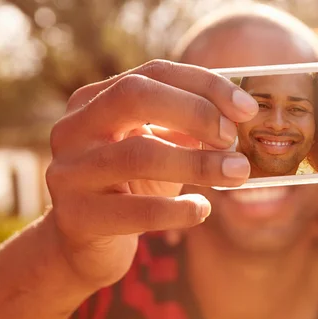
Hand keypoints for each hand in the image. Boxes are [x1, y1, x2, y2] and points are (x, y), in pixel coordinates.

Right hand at [45, 59, 257, 289]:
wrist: (87, 245)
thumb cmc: (131, 188)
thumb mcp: (158, 150)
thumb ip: (188, 130)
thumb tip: (241, 121)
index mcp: (96, 100)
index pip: (155, 73)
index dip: (206, 85)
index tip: (248, 109)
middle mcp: (74, 128)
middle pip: (135, 97)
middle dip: (196, 113)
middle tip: (233, 139)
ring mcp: (70, 172)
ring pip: (139, 154)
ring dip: (200, 163)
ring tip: (236, 173)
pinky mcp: (76, 217)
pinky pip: (136, 211)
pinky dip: (179, 210)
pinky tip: (201, 210)